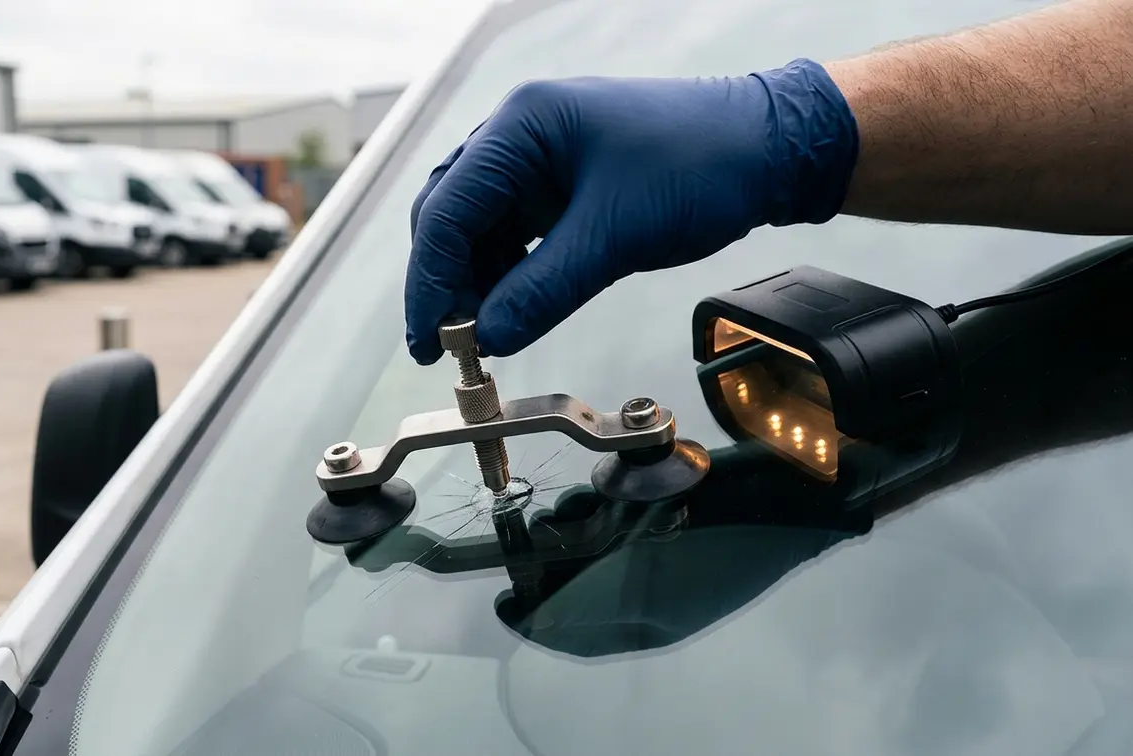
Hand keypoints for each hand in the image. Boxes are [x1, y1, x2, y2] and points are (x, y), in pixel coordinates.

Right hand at [404, 59, 858, 363]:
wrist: (766, 151)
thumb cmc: (700, 165)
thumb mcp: (616, 236)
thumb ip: (544, 290)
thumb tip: (489, 337)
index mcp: (523, 127)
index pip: (448, 208)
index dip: (432, 280)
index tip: (433, 338)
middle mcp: (520, 138)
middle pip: (451, 215)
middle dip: (445, 283)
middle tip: (449, 345)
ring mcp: (539, 162)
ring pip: (479, 230)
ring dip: (475, 284)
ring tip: (484, 337)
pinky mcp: (560, 189)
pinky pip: (514, 237)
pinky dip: (507, 277)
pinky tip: (511, 311)